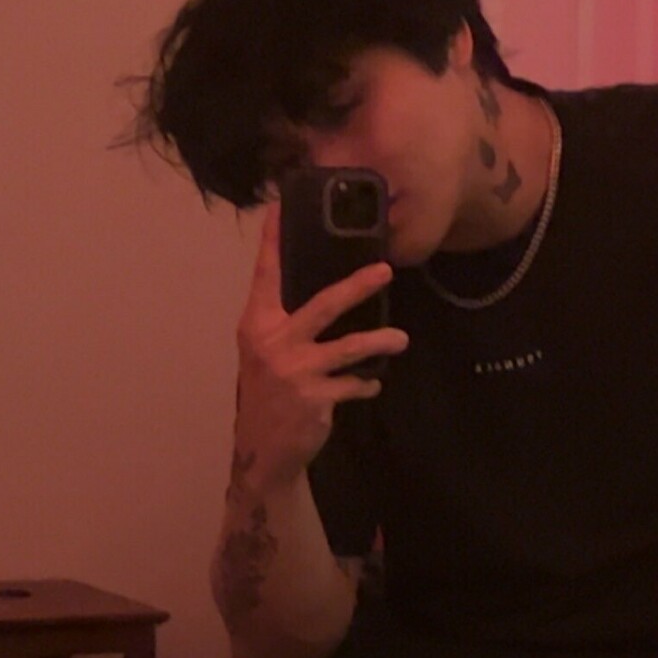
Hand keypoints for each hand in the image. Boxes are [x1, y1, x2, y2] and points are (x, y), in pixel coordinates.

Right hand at [234, 203, 408, 491]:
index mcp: (256, 325)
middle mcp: (274, 343)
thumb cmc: (266, 396)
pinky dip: (365, 383)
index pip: (266, 275)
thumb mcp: (263, 355)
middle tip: (385, 270)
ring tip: (400, 340)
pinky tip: (371, 383)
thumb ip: (284, 326)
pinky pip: (354, 384)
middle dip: (357, 286)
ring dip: (380, 342)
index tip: (282, 206)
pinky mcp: (316, 398)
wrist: (262, 451)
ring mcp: (296, 372)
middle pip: (324, 305)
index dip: (274, 241)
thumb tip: (323, 296)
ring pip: (350, 347)